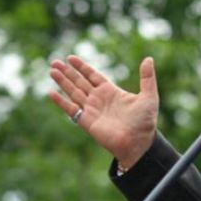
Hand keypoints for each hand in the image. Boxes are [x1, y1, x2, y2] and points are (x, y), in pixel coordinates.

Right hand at [49, 55, 158, 169]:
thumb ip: (147, 78)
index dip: (82, 67)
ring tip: (52, 71)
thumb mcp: (149, 96)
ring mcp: (92, 110)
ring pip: (73, 92)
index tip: (71, 58)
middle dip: (68, 72)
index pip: (93, 76)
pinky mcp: (87, 121)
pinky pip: (71, 109)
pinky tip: (51, 93)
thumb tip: (148, 59)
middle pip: (80, 82)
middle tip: (55, 62)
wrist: (138, 142)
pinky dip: (61, 102)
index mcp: (111, 92)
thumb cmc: (145, 122)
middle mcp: (99, 99)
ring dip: (62, 82)